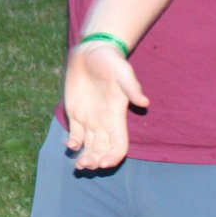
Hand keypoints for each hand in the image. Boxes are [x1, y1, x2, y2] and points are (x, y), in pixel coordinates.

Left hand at [63, 40, 148, 169]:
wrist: (91, 51)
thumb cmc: (109, 60)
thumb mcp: (122, 71)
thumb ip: (131, 87)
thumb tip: (144, 102)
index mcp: (116, 116)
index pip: (119, 145)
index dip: (114, 157)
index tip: (104, 163)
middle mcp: (104, 122)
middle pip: (103, 150)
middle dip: (96, 161)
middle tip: (86, 165)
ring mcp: (89, 119)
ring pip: (90, 146)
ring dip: (86, 158)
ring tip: (79, 165)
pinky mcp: (76, 113)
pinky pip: (76, 135)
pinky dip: (74, 144)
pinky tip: (71, 146)